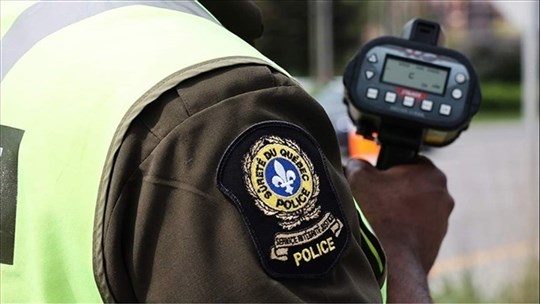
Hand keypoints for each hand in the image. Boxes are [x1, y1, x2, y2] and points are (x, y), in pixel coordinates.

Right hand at [346, 156, 453, 301]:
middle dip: (394, 191)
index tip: (375, 179)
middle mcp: (443, 195)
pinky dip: (403, 229)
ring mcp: (443, 220)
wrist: (392, 260)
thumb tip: (356, 165)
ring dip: (398, 211)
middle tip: (374, 200)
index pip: (407, 160)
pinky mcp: (436, 241)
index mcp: (431, 173)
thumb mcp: (359, 177)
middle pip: (411, 185)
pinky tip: (386, 234)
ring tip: (379, 219)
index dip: (388, 168)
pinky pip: (416, 228)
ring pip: (415, 208)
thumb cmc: (378, 215)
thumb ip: (358, 164)